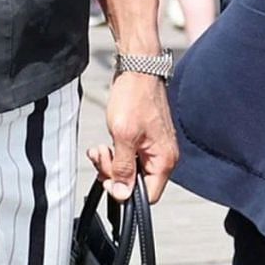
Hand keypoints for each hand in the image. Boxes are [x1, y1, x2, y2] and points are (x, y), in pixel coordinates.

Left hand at [87, 71, 177, 202]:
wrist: (137, 70)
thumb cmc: (134, 97)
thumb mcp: (123, 136)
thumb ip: (124, 167)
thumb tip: (123, 193)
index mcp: (164, 160)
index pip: (149, 195)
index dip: (126, 193)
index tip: (108, 180)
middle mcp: (163, 156)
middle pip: (138, 182)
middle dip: (114, 173)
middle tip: (101, 157)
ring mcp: (154, 147)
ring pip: (131, 168)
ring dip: (111, 162)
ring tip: (100, 149)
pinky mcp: (145, 138)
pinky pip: (130, 155)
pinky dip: (115, 152)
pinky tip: (104, 145)